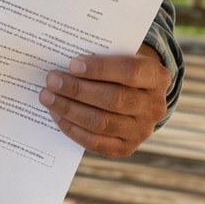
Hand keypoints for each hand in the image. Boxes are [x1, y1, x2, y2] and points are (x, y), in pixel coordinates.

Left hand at [38, 44, 169, 157]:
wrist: (137, 98)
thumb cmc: (120, 71)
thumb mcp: (120, 57)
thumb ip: (101, 56)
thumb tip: (65, 59)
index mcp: (157, 77)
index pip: (129, 71)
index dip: (100, 68)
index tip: (72, 64)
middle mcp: (154, 106)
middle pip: (113, 99)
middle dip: (77, 90)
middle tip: (52, 80)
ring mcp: (142, 130)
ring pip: (101, 122)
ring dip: (69, 109)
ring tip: (47, 96)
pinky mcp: (126, 148)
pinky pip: (96, 142)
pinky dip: (73, 129)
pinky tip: (56, 115)